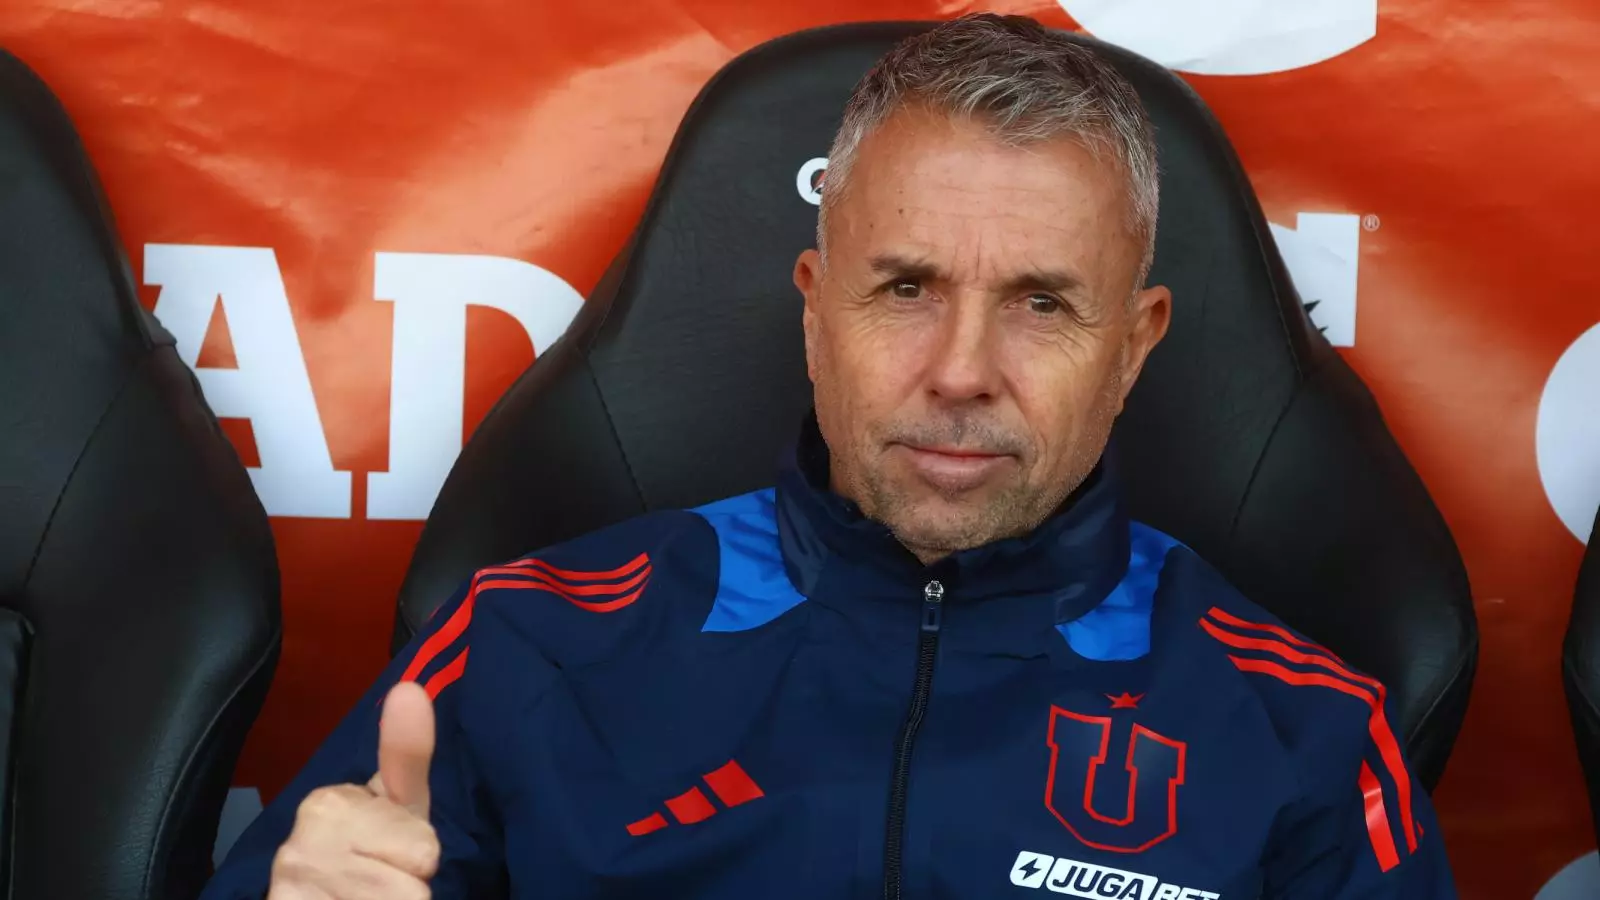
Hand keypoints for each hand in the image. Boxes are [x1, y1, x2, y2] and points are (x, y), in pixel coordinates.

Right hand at [268, 682, 440, 898]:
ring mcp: (289, 890)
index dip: (417, 858)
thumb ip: (407, 755)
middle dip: (404, 889)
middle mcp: (297, 848)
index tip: (388, 851)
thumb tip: (410, 688)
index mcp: (327, 804)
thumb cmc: (373, 849)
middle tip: (379, 881)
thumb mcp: (400, 805)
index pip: (423, 851)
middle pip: (410, 888)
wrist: (316, 899)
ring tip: (362, 898)